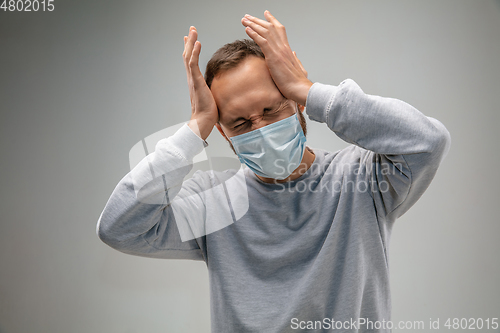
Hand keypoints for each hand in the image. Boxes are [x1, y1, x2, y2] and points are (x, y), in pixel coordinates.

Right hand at [183, 26, 217, 140]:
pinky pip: (193, 63)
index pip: (190, 62)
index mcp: (195, 81)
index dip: (190, 50)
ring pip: (188, 56)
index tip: (190, 40)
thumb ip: (213, 91)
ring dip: (190, 42)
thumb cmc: (208, 113)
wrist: (203, 121)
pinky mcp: (196, 81)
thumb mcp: (212, 97)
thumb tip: (221, 91)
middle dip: (189, 42)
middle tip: (191, 30)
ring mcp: (192, 79)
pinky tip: (197, 42)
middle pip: (187, 55)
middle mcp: (191, 78)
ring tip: (193, 30)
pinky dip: (194, 52)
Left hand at [241, 11, 312, 105]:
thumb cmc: (298, 82)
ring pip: (265, 32)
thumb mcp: (299, 67)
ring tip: (244, 19)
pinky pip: (262, 41)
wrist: (299, 88)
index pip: (279, 29)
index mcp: (287, 49)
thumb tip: (294, 53)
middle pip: (269, 28)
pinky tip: (247, 29)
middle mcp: (283, 46)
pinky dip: (254, 34)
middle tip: (247, 16)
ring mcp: (278, 51)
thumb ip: (295, 59)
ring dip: (253, 24)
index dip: (272, 20)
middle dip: (257, 20)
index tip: (266, 14)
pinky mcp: (273, 57)